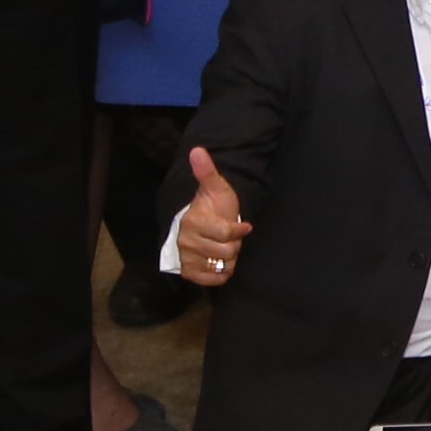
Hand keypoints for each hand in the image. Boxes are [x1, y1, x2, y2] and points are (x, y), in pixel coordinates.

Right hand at [173, 145, 249, 283]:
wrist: (198, 222)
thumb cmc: (211, 205)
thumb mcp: (215, 186)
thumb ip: (206, 170)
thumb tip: (197, 150)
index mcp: (193, 222)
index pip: (227, 234)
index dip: (239, 231)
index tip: (243, 226)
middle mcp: (186, 242)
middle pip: (226, 251)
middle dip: (234, 244)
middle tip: (229, 237)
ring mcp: (187, 258)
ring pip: (221, 265)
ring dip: (228, 258)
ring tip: (223, 247)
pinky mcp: (189, 273)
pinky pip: (212, 280)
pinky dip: (221, 273)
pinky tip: (220, 261)